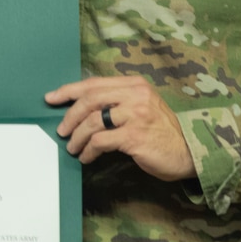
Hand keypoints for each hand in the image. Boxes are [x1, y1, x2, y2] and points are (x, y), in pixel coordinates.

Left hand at [46, 76, 195, 180]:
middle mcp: (135, 96)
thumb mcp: (142, 107)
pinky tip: (86, 157)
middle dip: (70, 116)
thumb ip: (117, 102)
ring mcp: (135, 115)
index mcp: (135, 85)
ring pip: (92, 122)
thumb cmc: (161, 132)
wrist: (189, 152)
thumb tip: (81, 109)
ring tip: (73, 148)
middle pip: (89, 100)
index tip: (51, 98)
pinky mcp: (135, 136)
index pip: (94, 84)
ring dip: (77, 137)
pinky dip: (89, 150)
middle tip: (62, 131)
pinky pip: (101, 141)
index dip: (69, 91)